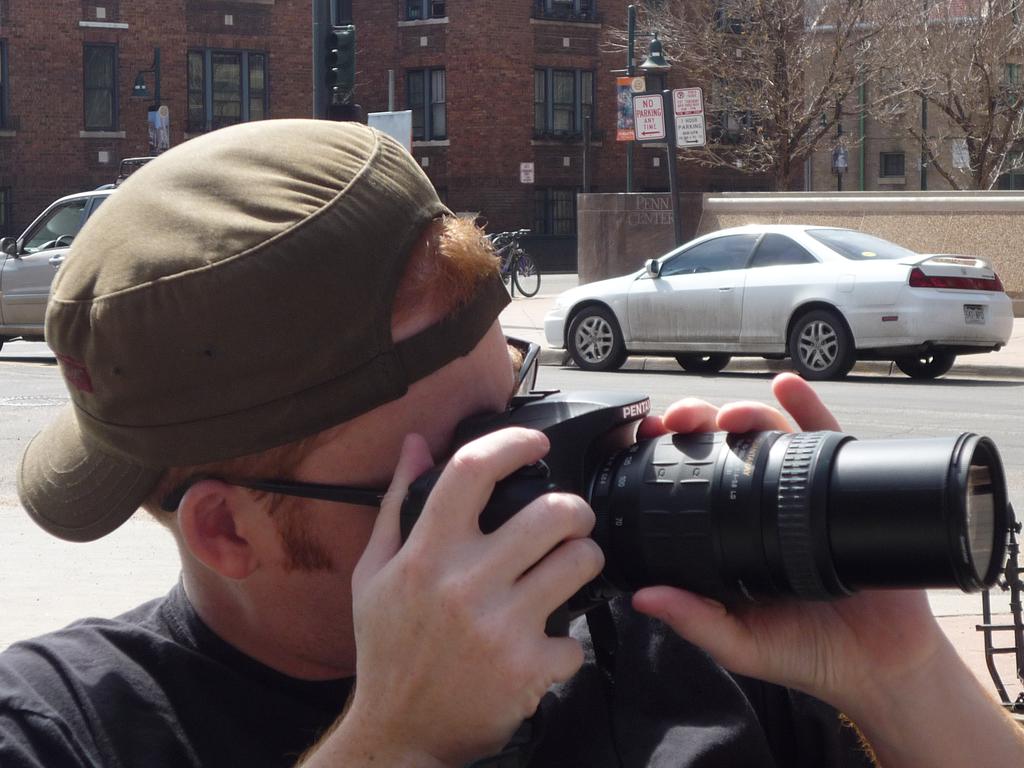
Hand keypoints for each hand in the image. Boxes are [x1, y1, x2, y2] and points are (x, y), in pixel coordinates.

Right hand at [337, 428, 603, 766]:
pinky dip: (565, 643)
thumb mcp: (375, 574)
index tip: (535, 443)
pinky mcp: (528, 670)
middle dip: (574, 509)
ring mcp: (500, 627)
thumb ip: (397, 503)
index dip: (514, 442)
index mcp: (425, 554)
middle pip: (552, 512)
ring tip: (568, 571)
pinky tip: (543, 646)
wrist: (398, 734)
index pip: (474, 471)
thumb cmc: (387, 650)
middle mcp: (464, 584)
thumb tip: (415, 445)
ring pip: (581, 562)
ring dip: (583, 561)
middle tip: (570, 521)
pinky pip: (576, 638)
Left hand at [632, 373, 944, 711]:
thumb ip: (698, 621)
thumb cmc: (808, 654)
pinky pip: (826, 438)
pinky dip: (806, 405)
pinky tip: (788, 386)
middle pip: (722, 448)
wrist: (883, 666)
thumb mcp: (742, 644)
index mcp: (727, 538)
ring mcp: (803, 494)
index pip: (688, 482)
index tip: (647, 438)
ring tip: (733, 413)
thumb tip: (645, 598)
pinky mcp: (845, 488)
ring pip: (768, 435)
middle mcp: (759, 508)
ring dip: (746, 412)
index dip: (665, 456)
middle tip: (685, 419)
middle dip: (698, 421)